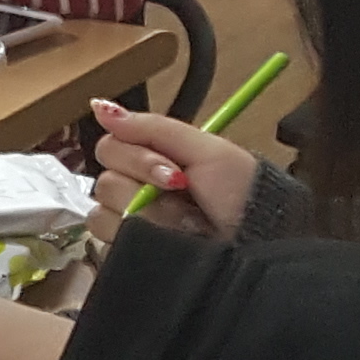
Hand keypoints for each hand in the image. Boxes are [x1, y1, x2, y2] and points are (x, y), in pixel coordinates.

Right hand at [89, 101, 257, 240]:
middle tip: (182, 194)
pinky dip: (135, 240)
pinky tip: (165, 241)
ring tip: (183, 224)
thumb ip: (152, 127)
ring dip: (147, 217)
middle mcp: (137, 192)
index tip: (173, 170)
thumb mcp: (207, 150)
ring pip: (102, 213)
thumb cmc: (241, 194)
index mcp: (153, 161)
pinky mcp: (131, 254)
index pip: (110, 148)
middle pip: (104, 181)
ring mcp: (132, 226)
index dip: (136, 159)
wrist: (260, 243)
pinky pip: (106, 243)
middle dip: (145, 188)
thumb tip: (99, 105)